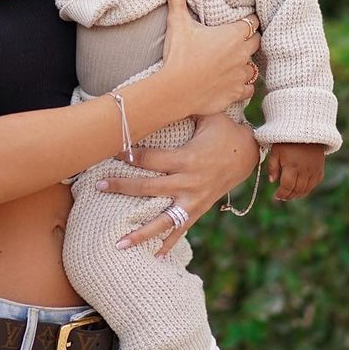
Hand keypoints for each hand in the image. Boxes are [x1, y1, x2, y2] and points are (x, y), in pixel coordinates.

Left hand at [101, 114, 259, 255]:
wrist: (249, 154)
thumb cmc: (224, 131)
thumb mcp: (208, 115)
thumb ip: (185, 106)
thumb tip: (162, 93)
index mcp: (187, 158)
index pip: (150, 159)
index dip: (129, 155)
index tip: (110, 151)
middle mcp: (188, 182)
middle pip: (148, 188)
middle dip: (122, 187)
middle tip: (99, 187)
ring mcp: (193, 200)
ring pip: (163, 219)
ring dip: (141, 233)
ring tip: (119, 244)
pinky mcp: (198, 210)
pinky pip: (181, 229)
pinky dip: (169, 244)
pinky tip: (154, 257)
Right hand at [159, 0, 259, 116]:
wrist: (174, 90)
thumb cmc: (177, 55)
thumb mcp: (177, 22)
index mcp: (233, 35)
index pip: (252, 22)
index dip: (248, 20)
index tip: (241, 20)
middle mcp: (242, 54)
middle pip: (256, 42)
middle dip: (249, 39)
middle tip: (238, 38)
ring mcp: (240, 75)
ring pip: (254, 67)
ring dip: (246, 63)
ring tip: (236, 61)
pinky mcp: (235, 94)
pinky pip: (248, 89)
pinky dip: (243, 86)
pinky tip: (234, 83)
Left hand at [267, 143, 324, 200]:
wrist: (306, 129)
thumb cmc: (287, 140)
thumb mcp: (275, 151)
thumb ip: (272, 167)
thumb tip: (272, 181)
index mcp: (292, 166)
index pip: (287, 186)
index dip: (282, 194)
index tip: (277, 196)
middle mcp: (304, 170)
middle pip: (297, 190)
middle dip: (289, 195)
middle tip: (283, 197)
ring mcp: (314, 170)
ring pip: (307, 188)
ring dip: (299, 194)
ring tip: (291, 194)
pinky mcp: (320, 168)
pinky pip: (315, 183)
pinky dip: (309, 188)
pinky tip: (302, 188)